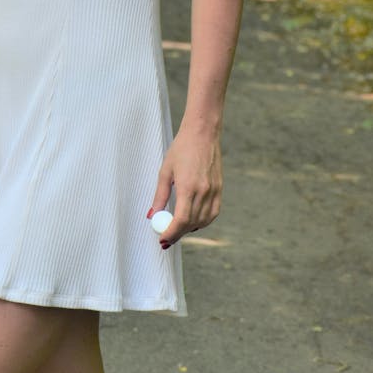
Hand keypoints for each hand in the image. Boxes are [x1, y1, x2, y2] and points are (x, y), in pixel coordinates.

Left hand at [148, 129, 222, 248]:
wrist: (203, 133)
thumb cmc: (181, 149)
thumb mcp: (165, 171)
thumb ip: (160, 196)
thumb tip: (152, 215)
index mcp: (188, 186)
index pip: (180, 220)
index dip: (171, 233)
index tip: (162, 239)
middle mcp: (203, 191)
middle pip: (191, 223)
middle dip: (178, 234)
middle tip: (166, 237)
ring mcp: (214, 191)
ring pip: (203, 221)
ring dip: (190, 229)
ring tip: (177, 228)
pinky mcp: (220, 189)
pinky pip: (213, 213)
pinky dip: (203, 221)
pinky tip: (193, 220)